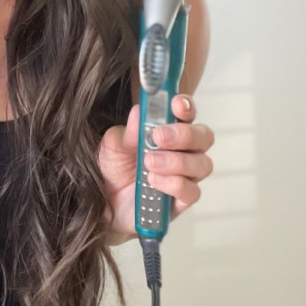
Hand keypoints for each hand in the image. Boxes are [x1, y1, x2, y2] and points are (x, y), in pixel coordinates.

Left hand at [98, 94, 213, 242]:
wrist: (102, 202)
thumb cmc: (113, 168)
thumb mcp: (114, 145)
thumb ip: (129, 130)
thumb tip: (140, 110)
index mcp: (169, 131)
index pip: (187, 114)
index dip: (187, 106)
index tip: (176, 104)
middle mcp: (183, 152)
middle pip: (204, 137)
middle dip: (185, 134)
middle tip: (159, 137)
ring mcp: (185, 177)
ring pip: (202, 164)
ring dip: (177, 161)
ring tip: (149, 162)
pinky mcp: (181, 202)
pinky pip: (192, 192)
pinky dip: (174, 184)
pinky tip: (153, 181)